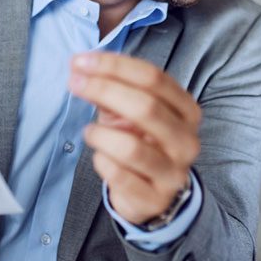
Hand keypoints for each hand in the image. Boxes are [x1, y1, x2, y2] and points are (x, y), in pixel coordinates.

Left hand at [69, 52, 200, 224]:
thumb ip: (113, 90)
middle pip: (145, 106)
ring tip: (89, 132)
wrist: (155, 195)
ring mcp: (174, 172)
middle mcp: (186, 140)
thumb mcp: (131, 113)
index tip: (81, 61)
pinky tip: (100, 158)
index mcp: (186, 110)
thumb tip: (80, 67)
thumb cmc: (141, 143)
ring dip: (100, 135)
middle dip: (104, 90)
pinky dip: (102, 162)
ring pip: (130, 147)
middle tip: (74, 83)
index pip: (153, 78)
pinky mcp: (154, 199)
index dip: (115, 66)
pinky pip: (119, 176)